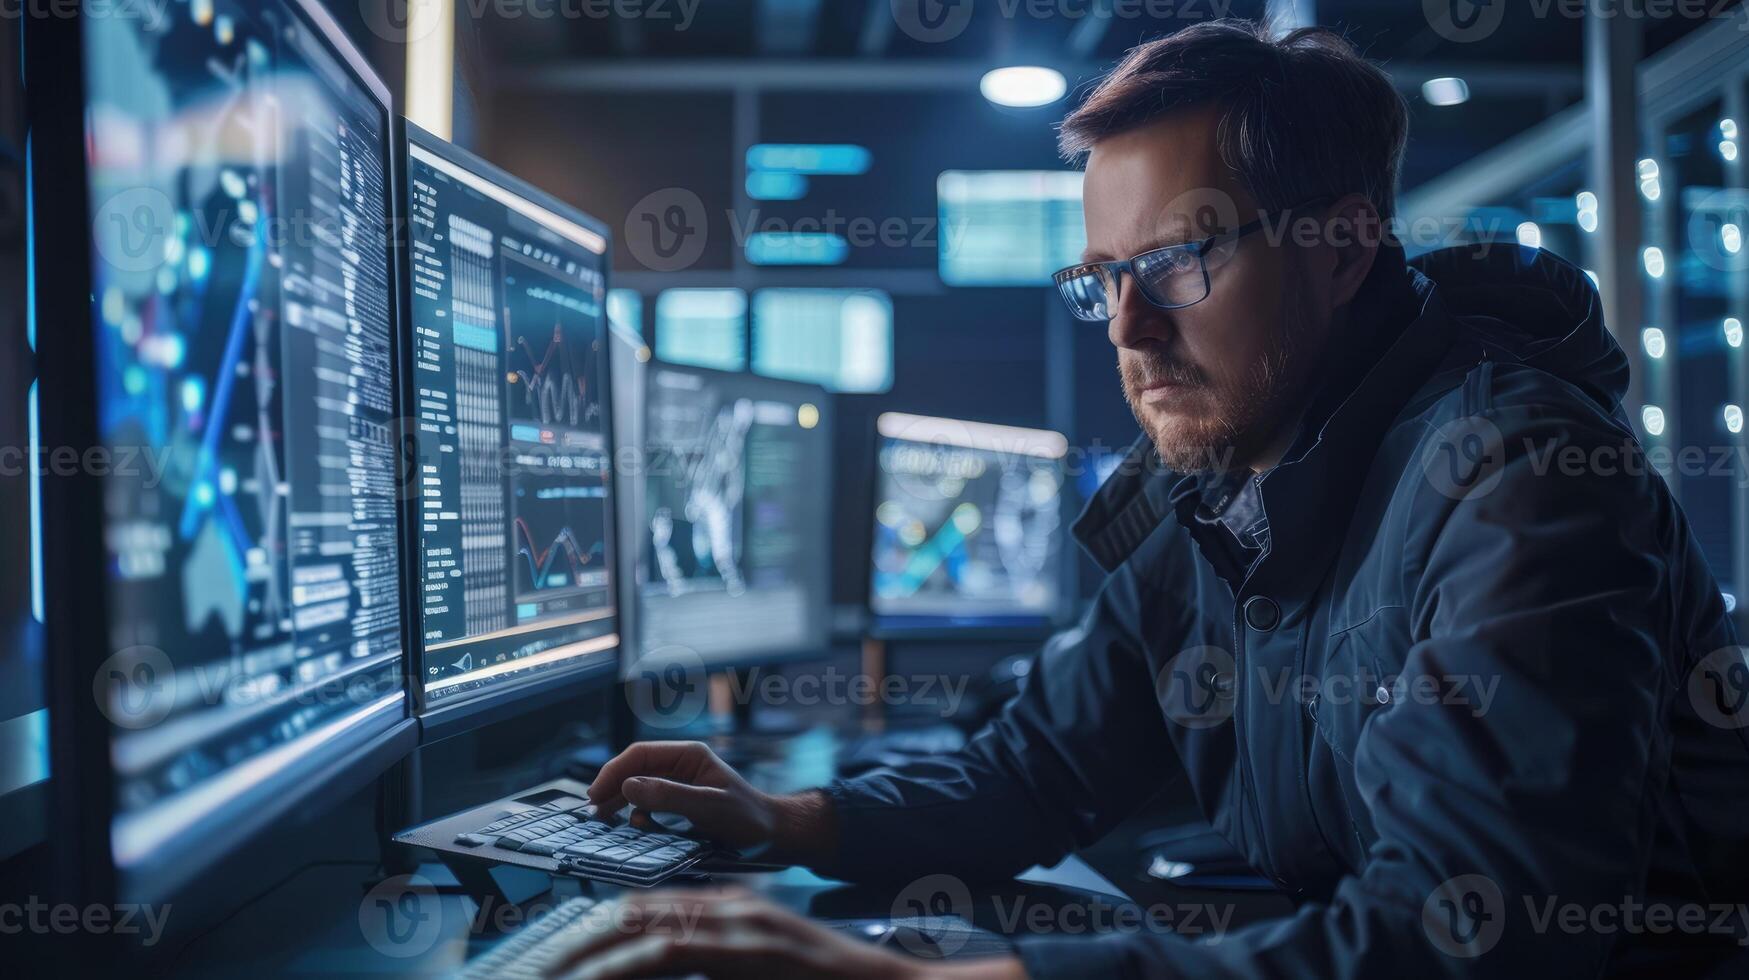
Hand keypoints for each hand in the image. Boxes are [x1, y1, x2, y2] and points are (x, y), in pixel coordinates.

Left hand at [544, 888, 1026, 979]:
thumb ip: (714, 968)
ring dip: (586, 952)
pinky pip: (672, 951)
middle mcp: (729, 907)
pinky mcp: (750, 949)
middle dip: (575, 939)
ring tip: (546, 974)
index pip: (643, 908)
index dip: (591, 929)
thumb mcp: (756, 974)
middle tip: (533, 966)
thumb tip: (662, 969)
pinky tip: (592, 979)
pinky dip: (624, 965)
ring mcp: (740, 924)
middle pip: (630, 910)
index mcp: (728, 911)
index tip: (552, 955)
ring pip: (641, 924)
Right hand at [586, 741, 777, 848]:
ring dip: (620, 801)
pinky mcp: (682, 804)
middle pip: (635, 769)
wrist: (773, 838)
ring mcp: (681, 784)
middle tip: (594, 811)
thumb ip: (669, 796)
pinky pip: (650, 803)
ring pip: (639, 786)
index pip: (640, 754)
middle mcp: (682, 766)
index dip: (614, 771)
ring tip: (603, 819)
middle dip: (612, 787)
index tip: (596, 794)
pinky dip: (637, 813)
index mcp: (689, 756)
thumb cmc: (748, 819)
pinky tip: (635, 827)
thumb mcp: (708, 807)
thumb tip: (629, 787)